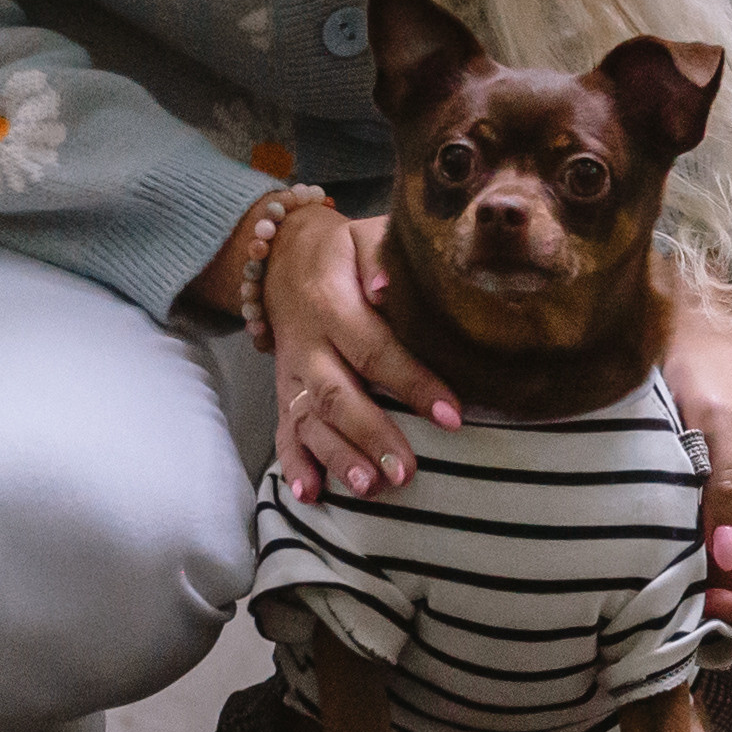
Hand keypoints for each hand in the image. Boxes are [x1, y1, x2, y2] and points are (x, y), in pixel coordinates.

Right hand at [263, 206, 458, 503]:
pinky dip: (293, 465)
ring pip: (310, 421)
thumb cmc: (340, 251)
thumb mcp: (362, 236)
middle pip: (338, 394)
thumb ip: (379, 258)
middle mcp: (308, 346)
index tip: (451, 414)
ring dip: (337, 456)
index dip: (412, 383)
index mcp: (332, 305)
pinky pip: (283, 432)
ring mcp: (292, 375)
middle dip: (371, 435)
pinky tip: (310, 495)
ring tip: (368, 488)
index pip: (374, 349)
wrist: (280, 258)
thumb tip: (391, 288)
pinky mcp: (283, 394)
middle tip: (405, 472)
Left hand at [661, 295, 731, 625]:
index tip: (697, 597)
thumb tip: (723, 556)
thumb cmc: (710, 372)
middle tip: (669, 586)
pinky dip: (695, 562)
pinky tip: (663, 549)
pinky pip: (720, 554)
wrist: (695, 335)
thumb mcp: (718, 423)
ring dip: (707, 584)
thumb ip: (726, 486)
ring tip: (660, 567)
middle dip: (724, 599)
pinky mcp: (729, 506)